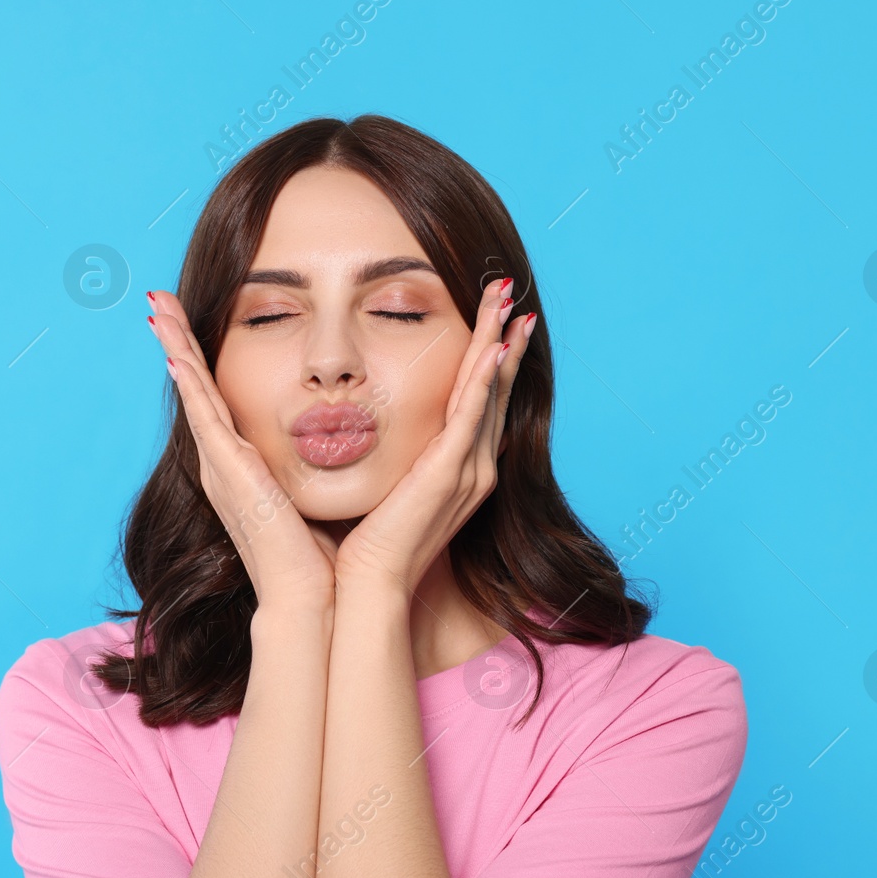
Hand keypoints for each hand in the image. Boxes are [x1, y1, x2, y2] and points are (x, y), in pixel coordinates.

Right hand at [146, 288, 339, 609]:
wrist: (312, 595)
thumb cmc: (322, 553)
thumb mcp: (316, 493)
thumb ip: (320, 463)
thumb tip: (348, 438)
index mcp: (243, 466)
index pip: (218, 400)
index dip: (200, 361)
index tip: (189, 325)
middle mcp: (224, 462)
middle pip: (195, 387)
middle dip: (176, 342)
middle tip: (159, 301)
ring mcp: (221, 465)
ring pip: (192, 391)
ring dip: (175, 346)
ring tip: (158, 307)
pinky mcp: (228, 470)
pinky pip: (203, 414)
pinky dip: (188, 380)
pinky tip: (175, 350)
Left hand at [333, 275, 533, 594]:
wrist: (367, 585)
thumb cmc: (367, 541)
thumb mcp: (388, 484)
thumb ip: (395, 452)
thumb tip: (373, 421)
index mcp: (459, 469)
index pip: (481, 399)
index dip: (490, 356)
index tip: (496, 318)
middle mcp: (473, 467)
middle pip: (495, 388)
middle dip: (503, 337)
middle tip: (510, 292)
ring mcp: (467, 472)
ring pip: (489, 393)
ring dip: (499, 344)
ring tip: (508, 303)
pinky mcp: (448, 476)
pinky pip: (471, 419)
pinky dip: (483, 383)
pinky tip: (493, 350)